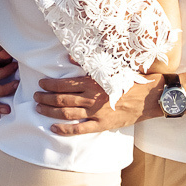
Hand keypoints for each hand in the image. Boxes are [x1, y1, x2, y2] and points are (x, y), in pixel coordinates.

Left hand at [35, 73, 161, 134]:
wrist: (150, 97)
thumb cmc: (130, 79)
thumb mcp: (110, 66)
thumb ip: (88, 62)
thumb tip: (69, 56)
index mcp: (92, 82)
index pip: (64, 84)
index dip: (49, 85)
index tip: (41, 84)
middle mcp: (91, 98)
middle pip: (61, 99)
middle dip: (45, 98)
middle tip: (35, 96)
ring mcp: (96, 113)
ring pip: (66, 113)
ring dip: (50, 111)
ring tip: (39, 109)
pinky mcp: (102, 125)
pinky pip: (79, 129)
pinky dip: (64, 129)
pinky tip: (53, 128)